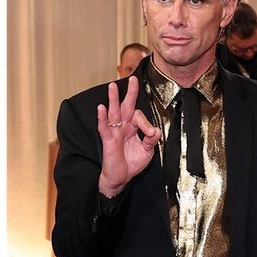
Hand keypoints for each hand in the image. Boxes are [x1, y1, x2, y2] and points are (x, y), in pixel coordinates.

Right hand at [96, 76, 160, 196]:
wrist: (121, 178)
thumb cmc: (132, 163)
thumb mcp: (147, 151)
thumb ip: (151, 139)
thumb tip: (155, 130)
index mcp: (133, 128)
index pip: (139, 116)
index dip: (145, 123)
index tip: (151, 133)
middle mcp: (123, 127)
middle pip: (125, 106)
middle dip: (129, 93)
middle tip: (132, 79)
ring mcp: (114, 132)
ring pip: (113, 112)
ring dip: (113, 99)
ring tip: (112, 87)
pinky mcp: (107, 140)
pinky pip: (104, 127)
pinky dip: (102, 118)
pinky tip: (101, 108)